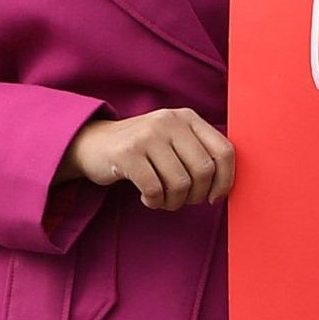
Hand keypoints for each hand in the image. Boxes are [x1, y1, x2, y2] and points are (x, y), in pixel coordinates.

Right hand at [62, 108, 235, 209]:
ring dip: (174, 202)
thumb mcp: (174, 142)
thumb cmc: (143, 151)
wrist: (94, 144)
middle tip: (183, 200)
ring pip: (180, 183)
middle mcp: (169, 121)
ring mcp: (147, 134)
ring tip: (163, 200)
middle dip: (197, 195)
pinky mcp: (127, 152)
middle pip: (203, 170)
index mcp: (188, 117)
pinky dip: (155, 202)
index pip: (224, 151)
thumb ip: (199, 154)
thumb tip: (224, 188)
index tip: (214, 197)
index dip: (225, 180)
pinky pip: (155, 190)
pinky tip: (148, 198)